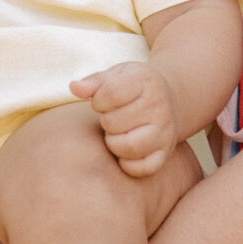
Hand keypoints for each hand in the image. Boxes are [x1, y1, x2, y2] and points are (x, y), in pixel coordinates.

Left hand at [73, 59, 176, 176]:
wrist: (168, 99)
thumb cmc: (134, 87)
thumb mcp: (116, 75)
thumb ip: (94, 82)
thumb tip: (74, 88)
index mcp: (146, 82)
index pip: (112, 93)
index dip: (98, 100)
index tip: (102, 101)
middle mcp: (159, 107)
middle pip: (114, 122)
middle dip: (105, 121)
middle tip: (112, 117)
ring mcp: (164, 132)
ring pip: (128, 147)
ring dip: (114, 143)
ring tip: (117, 133)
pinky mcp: (165, 153)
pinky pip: (142, 168)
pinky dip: (128, 164)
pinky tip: (125, 150)